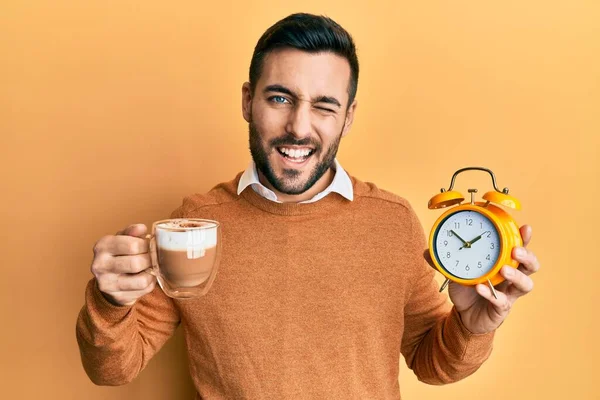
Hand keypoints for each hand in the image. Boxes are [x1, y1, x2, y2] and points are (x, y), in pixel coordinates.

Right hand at [91, 224, 155, 305]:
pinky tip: (145, 276)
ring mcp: (107, 284)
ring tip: (149, 267)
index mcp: (102, 246)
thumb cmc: (119, 254)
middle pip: (137, 263)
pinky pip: (144, 290)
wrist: (109, 279)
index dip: (146, 245)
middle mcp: (100, 265)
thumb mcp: (123, 238)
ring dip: (151, 272)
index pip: (132, 245)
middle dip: (150, 259)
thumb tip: (141, 228)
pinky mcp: (118, 297)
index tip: (149, 245)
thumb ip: (132, 232)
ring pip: (142, 280)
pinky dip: (150, 282)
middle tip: (152, 256)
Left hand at [425, 225, 539, 333]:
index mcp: (504, 262)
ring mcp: (509, 294)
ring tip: (505, 270)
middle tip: (516, 250)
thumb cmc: (467, 290)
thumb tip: (427, 251)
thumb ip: (443, 262)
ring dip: (517, 276)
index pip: (520, 247)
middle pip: (531, 265)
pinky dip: (490, 293)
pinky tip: (481, 288)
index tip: (525, 228)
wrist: (464, 317)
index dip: (525, 238)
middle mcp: (512, 278)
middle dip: (527, 256)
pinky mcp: (502, 309)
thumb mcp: (455, 272)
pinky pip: (501, 301)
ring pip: (525, 284)